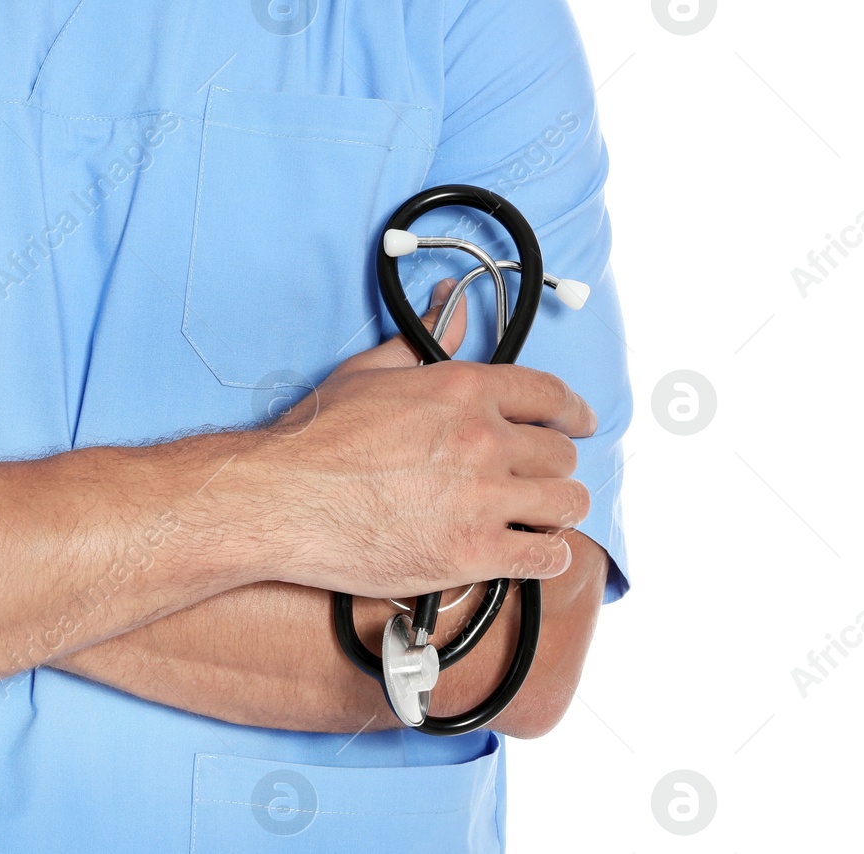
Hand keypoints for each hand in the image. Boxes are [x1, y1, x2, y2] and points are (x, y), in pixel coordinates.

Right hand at [246, 280, 593, 599]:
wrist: (283, 498)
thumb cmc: (316, 438)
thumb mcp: (370, 372)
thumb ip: (422, 343)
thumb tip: (450, 307)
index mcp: (462, 390)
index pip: (548, 394)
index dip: (573, 410)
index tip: (580, 421)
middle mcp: (483, 441)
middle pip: (559, 454)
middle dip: (550, 465)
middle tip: (535, 477)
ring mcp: (482, 500)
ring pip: (564, 505)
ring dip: (555, 509)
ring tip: (538, 515)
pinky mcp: (474, 554)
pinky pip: (545, 558)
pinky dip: (545, 556)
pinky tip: (530, 551)